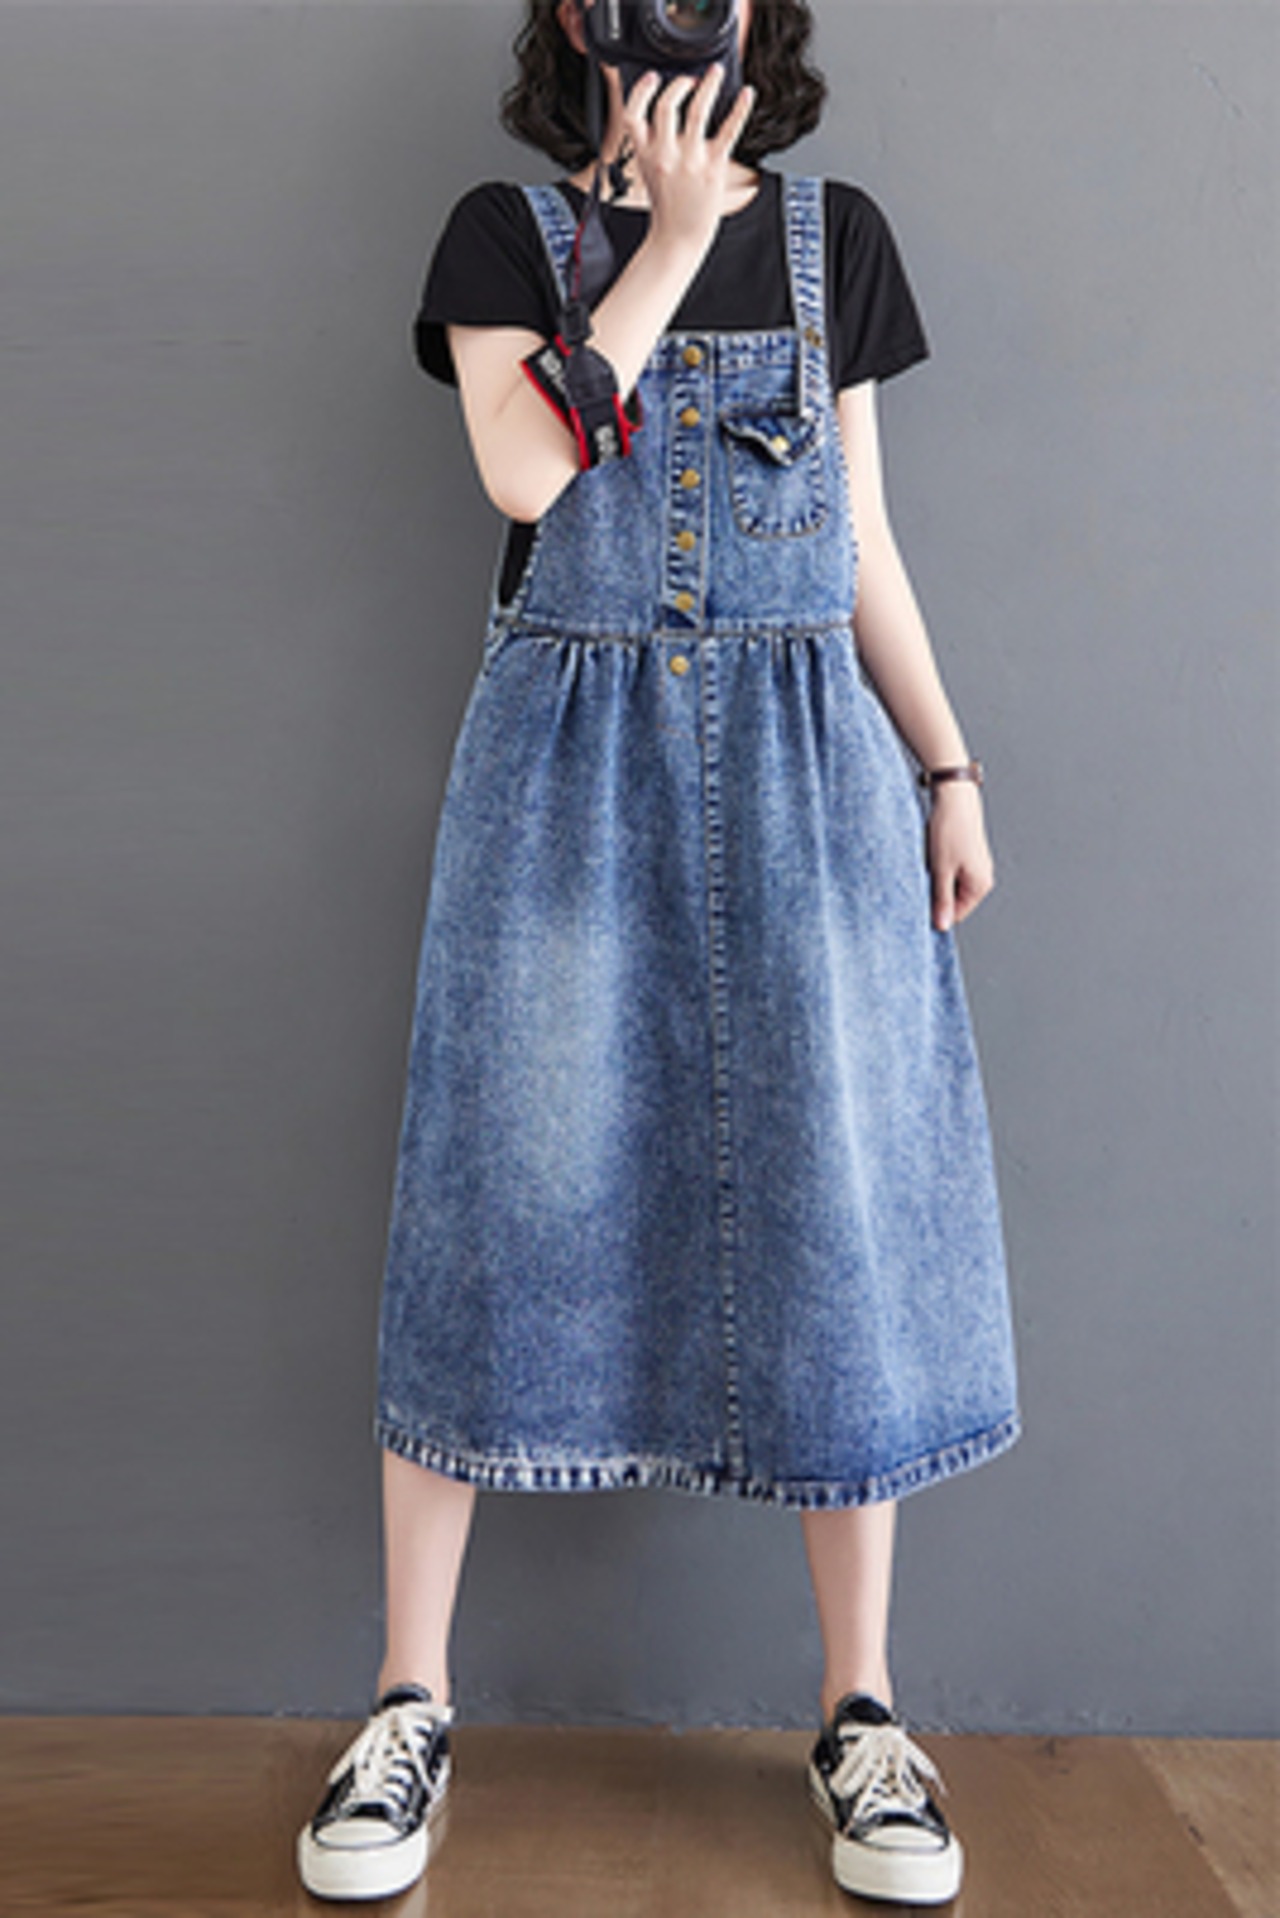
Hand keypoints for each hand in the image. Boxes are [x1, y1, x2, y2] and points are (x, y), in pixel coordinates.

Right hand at [616, 61, 756, 257]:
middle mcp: (665, 154)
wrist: (678, 239)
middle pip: (666, 106)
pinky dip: (740, 110)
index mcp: (645, 154)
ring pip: (698, 110)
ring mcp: (689, 160)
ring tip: (715, 74)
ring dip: (708, 86)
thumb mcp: (648, 173)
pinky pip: (728, 131)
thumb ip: (653, 145)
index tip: (652, 78)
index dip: (641, 90)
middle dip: (680, 85)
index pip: (633, 114)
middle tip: (690, 80)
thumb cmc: (668, 208)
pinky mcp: (713, 167)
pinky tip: (747, 95)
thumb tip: (666, 116)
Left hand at [925, 783, 995, 930]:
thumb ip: (941, 899)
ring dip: (935, 880)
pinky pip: (950, 870)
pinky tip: (931, 855)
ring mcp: (975, 865)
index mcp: (980, 885)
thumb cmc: (951, 828)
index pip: (956, 914)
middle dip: (935, 895)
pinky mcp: (967, 854)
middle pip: (954, 900)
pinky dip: (938, 868)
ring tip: (927, 864)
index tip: (918, 907)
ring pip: (950, 884)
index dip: (936, 913)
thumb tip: (942, 924)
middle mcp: (982, 876)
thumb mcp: (941, 870)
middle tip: (920, 881)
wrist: (954, 796)